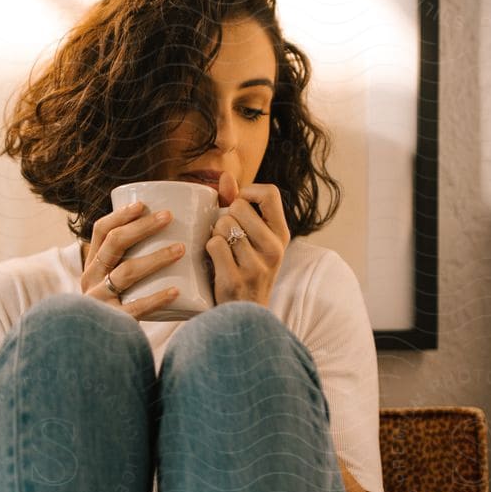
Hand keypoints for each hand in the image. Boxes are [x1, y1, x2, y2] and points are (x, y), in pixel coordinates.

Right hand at [80, 199, 184, 320]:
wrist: (94, 351)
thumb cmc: (115, 310)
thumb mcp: (112, 285)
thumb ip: (128, 264)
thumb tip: (169, 236)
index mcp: (91, 266)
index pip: (100, 231)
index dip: (121, 215)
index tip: (144, 204)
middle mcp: (90, 280)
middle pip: (114, 244)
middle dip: (142, 227)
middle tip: (169, 217)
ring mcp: (98, 302)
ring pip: (126, 272)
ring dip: (156, 257)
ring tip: (181, 249)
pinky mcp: (112, 322)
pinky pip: (135, 307)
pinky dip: (157, 297)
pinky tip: (175, 291)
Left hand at [206, 171, 290, 308]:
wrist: (244, 315)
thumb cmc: (245, 268)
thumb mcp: (252, 238)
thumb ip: (238, 204)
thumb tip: (225, 176)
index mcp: (282, 234)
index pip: (270, 193)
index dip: (248, 193)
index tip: (239, 206)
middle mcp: (275, 248)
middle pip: (238, 207)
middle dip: (225, 217)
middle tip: (228, 238)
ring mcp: (257, 265)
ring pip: (223, 225)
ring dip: (215, 235)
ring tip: (223, 251)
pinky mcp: (236, 278)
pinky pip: (214, 244)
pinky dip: (209, 250)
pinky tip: (216, 262)